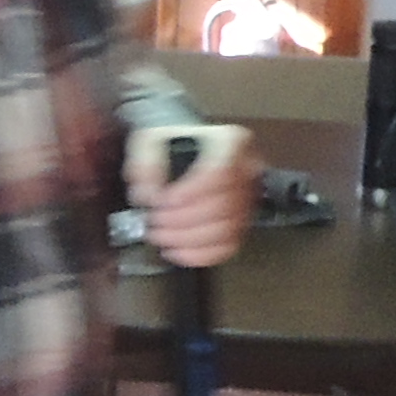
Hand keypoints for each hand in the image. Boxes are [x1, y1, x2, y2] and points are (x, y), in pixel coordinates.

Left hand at [125, 122, 255, 269]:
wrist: (184, 150)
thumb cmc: (172, 143)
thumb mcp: (152, 141)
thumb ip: (147, 166)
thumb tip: (148, 194)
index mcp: (230, 142)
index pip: (221, 171)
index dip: (191, 192)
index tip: (165, 201)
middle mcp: (247, 170)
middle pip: (223, 206)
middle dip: (182, 220)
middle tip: (156, 222)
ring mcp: (248, 199)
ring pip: (226, 230)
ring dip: (188, 240)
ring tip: (163, 236)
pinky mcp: (242, 223)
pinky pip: (228, 247)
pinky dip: (200, 254)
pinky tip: (178, 251)